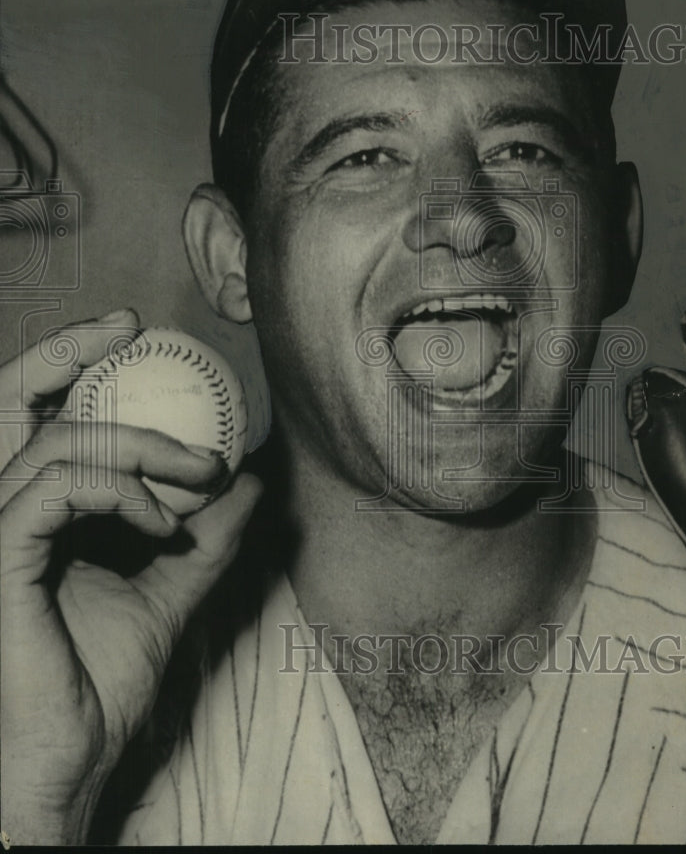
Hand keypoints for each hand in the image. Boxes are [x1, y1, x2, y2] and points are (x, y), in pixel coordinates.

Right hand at [0, 309, 262, 843]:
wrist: (63, 767)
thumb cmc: (94, 688)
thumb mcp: (165, 594)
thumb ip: (203, 538)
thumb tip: (250, 482)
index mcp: (29, 515)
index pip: (39, 418)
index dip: (72, 363)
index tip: (134, 335)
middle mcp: (1, 512)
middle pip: (12, 401)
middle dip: (69, 351)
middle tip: (132, 329)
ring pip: (56, 441)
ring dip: (140, 445)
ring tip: (200, 475)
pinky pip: (54, 489)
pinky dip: (119, 491)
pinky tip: (163, 523)